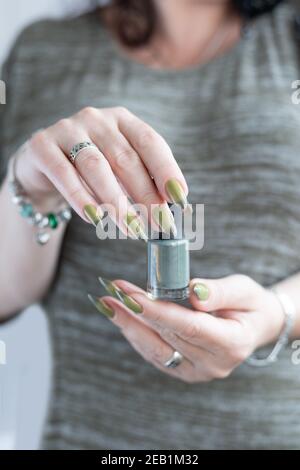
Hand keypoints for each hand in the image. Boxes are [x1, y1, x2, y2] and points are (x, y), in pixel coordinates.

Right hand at [12, 107, 187, 235]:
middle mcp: (96, 119)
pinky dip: (82, 199)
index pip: (150, 142)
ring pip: (96, 166)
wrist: (43, 166)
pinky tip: (97, 219)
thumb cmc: (91, 171)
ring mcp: (67, 129)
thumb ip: (141, 181)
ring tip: (132, 229)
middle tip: (159, 223)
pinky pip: (64, 174)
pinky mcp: (42, 146)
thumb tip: (168, 208)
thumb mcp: (119, 170)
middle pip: (125, 158)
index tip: (180, 198)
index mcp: (122, 120)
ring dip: (116, 201)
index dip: (166, 170)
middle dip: (145, 194)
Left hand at [94, 275, 284, 382]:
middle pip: (167, 336)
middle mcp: (213, 364)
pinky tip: (121, 316)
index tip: (130, 294)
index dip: (157, 311)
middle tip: (112, 289)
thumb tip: (192, 291)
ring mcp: (197, 372)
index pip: (189, 327)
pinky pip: (156, 353)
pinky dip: (136, 334)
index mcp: (232, 344)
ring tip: (107, 302)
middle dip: (136, 311)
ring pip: (155, 348)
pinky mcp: (184, 371)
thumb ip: (220, 292)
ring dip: (128, 324)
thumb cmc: (250, 304)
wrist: (255, 327)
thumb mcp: (244, 290)